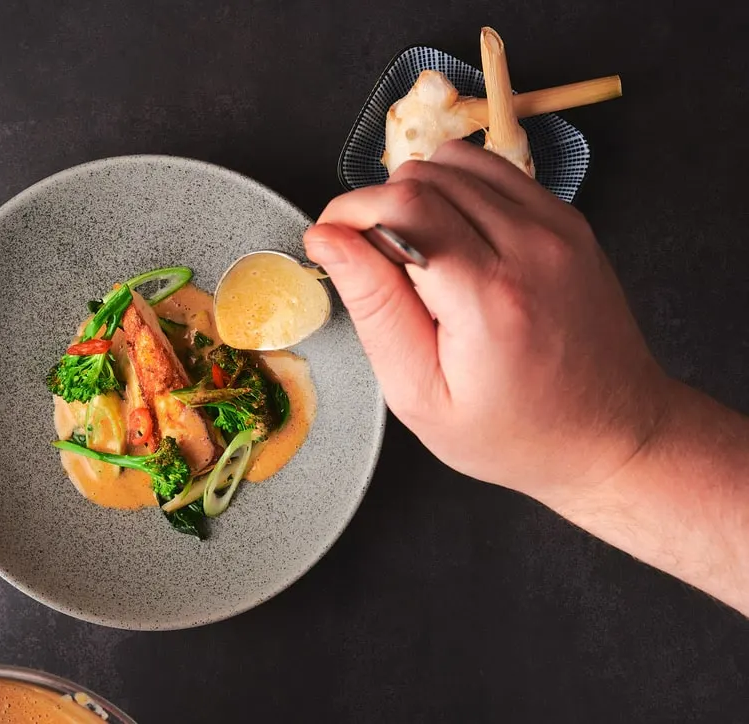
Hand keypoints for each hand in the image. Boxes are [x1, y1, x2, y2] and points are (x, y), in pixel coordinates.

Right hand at [304, 141, 670, 502]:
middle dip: (377, 207)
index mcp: (488, 298)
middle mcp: (530, 246)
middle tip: (372, 263)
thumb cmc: (512, 433)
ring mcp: (556, 226)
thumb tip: (328, 239)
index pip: (402, 206)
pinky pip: (492, 171)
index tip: (329, 242)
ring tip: (414, 254)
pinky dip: (455, 192)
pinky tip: (452, 243)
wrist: (611, 434)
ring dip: (415, 195)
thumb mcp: (420, 394)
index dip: (349, 213)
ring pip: (455, 162)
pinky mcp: (566, 219)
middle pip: (423, 176)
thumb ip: (373, 308)